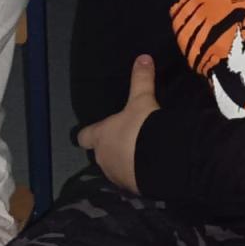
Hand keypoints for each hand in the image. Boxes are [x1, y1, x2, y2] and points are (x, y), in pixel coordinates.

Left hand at [77, 55, 158, 193]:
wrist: (160, 160)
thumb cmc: (142, 128)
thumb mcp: (142, 100)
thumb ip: (141, 80)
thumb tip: (143, 56)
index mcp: (100, 136)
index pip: (84, 136)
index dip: (89, 133)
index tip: (93, 132)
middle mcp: (103, 158)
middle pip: (101, 154)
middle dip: (112, 148)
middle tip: (128, 140)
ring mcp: (117, 176)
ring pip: (116, 169)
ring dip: (125, 163)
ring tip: (143, 156)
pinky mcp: (133, 188)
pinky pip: (133, 180)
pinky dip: (139, 175)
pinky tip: (152, 169)